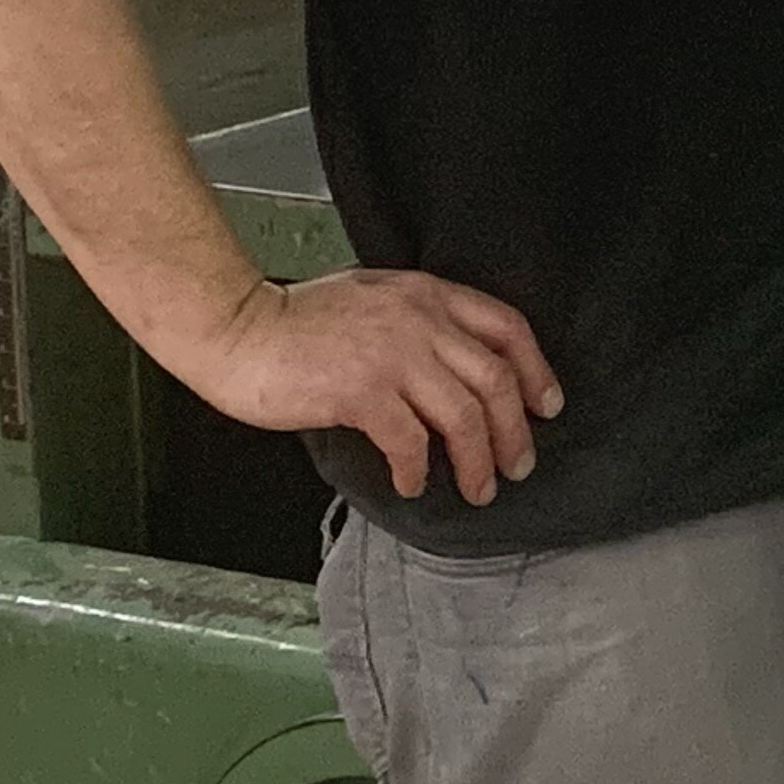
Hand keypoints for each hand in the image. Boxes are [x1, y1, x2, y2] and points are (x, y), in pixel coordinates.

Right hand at [173, 270, 564, 505]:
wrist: (237, 328)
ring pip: (465, 415)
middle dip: (515, 431)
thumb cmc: (295, 320)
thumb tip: (455, 366)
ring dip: (478, 460)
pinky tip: (412, 483)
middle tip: (517, 465)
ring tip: (477, 489)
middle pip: (495, 380)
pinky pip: (411, 440)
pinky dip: (418, 469)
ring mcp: (392, 354)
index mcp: (426, 294)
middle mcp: (419, 320)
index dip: (535, 371)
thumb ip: (418, 320)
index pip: (507, 328)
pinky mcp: (361, 391)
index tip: (545, 405)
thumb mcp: (374, 298)